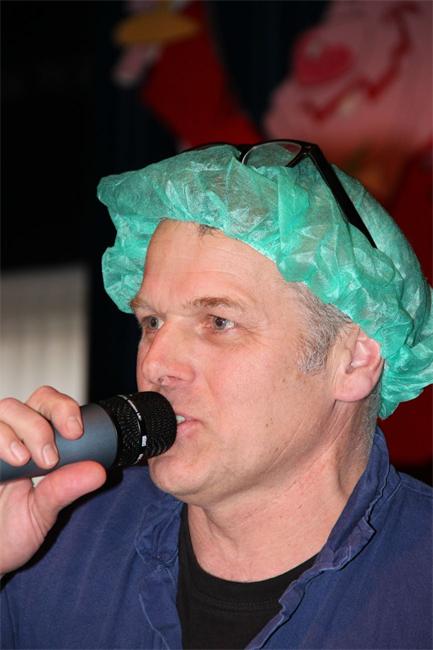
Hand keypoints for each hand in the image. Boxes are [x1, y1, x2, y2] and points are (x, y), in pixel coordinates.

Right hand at [0, 386, 105, 573]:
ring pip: (5, 410)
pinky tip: (6, 460)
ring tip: (23, 461)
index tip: (76, 432)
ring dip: (17, 432)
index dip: (64, 409)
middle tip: (50, 458)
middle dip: (41, 425)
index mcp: (36, 440)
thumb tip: (98, 472)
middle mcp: (12, 435)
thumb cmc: (9, 532)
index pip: (51, 405)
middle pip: (27, 403)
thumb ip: (64, 490)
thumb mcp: (41, 513)